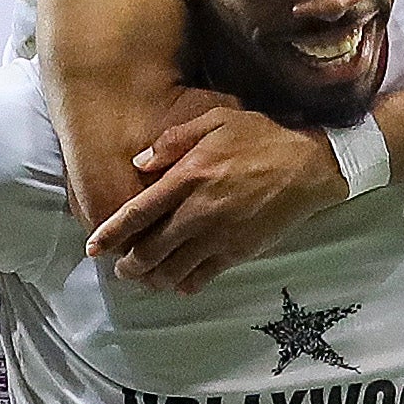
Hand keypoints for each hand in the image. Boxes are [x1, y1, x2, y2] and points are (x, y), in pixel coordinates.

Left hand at [87, 99, 343, 292]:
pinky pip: (202, 277)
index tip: (94, 248)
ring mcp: (219, 235)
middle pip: (149, 250)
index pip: (137, 214)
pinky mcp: (238, 252)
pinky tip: (179, 282)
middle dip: (128, 265)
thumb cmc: (261, 137)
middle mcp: (198, 211)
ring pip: (172, 270)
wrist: (309, 165)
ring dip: (153, 279)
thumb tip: (139, 162)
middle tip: (121, 268)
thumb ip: (173, 140)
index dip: (110, 234)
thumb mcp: (216, 119)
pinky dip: (184, 284)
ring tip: (146, 278)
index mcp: (187, 177)